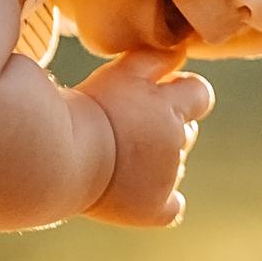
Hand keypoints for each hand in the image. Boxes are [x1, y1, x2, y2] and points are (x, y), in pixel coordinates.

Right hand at [81, 49, 215, 227]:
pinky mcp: (154, 208)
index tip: (161, 96)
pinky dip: (160, 202)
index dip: (184, 94)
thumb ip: (154, 60)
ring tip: (119, 158)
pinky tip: (138, 195)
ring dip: (157, 162)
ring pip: (175, 167)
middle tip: (127, 128)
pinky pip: (171, 207)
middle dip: (166, 128)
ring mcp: (167, 177)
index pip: (200, 95)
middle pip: (187, 132)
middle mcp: (176, 142)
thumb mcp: (120, 73)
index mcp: (172, 107)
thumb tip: (180, 52)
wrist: (61, 156)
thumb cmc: (86, 110)